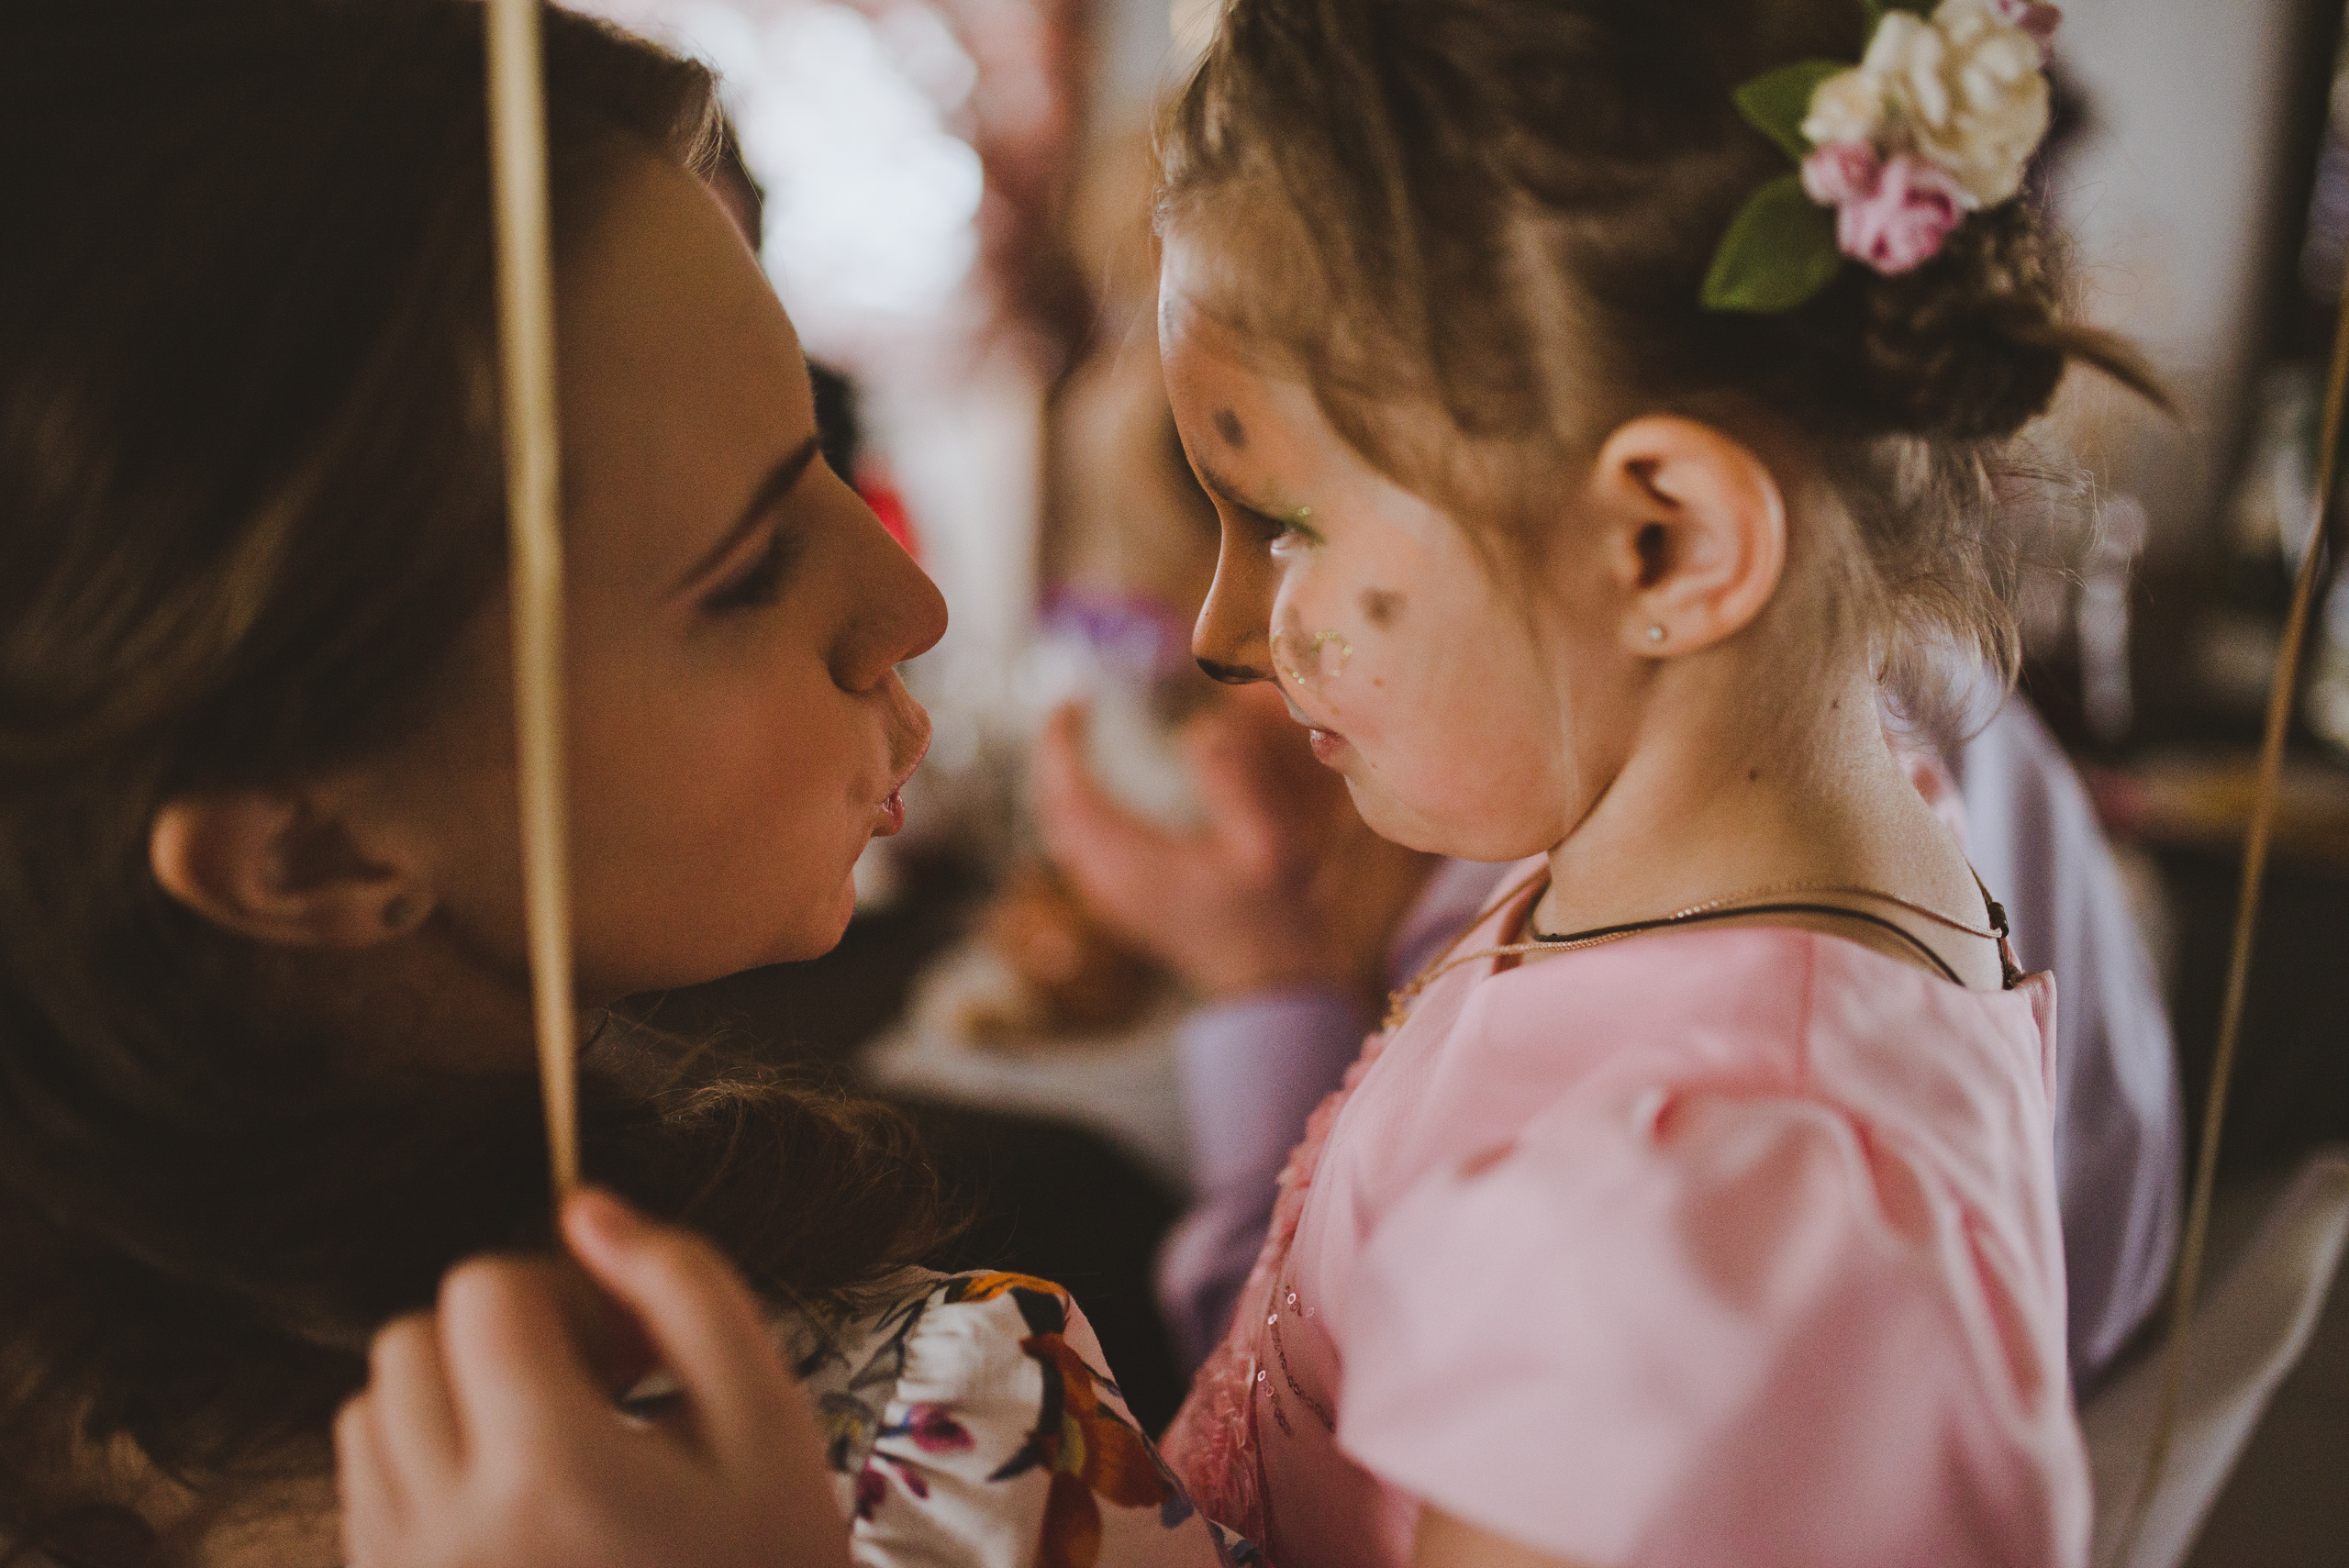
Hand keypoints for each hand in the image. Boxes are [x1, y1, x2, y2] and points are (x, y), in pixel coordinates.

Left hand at [335, 1190, 850, 1567]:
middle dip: (500, 1337)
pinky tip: (517, 1500)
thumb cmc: (761, 1561)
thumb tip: (587, 1210)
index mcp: (549, 1470)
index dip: (562, 1288)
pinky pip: (366, 1489)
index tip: (626, 1345)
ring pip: (373, 1412)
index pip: (484, 1291)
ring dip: (452, 1398)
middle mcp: (449, 1529)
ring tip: (552, 1444)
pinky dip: (427, 1466)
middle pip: (412, 1341)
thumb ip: (685, 1289)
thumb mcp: (766, 1417)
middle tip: (595, 1388)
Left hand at [1036, 684, 1435, 1006]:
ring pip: (1063, 831)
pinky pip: (1078, 846)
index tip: (1071, 702)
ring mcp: (1112, 895)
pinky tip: (1098, 792)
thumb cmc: (1273, 915)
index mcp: (1134, 864)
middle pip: (1056, 810)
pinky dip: (1077, 809)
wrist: (1268, 982)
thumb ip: (1233, 783)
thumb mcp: (1268, 843)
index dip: (1061, 746)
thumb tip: (1198, 727)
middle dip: (1055, 757)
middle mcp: (1108, 881)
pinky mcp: (1123, 902)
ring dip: (1061, 784)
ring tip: (1077, 741)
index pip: (1072, 796)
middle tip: (1071, 711)